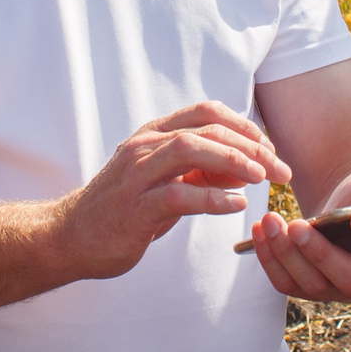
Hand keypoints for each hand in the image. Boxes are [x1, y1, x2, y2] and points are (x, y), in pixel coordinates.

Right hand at [48, 102, 294, 282]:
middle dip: (250, 146)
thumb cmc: (123, 211)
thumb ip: (202, 174)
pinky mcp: (134, 208)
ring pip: (191, 150)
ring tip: (260, 177)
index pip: (207, 113)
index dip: (245, 126)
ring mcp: (136, 175)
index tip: (270, 149)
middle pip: (206, 129)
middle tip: (280, 169)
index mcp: (154, 135)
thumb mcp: (167, 185)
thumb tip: (246, 170)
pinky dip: (212, 199)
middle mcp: (145, 147)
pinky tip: (236, 206)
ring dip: (232, 161)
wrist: (70, 237)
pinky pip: (178, 195)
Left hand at [247, 162, 350, 303]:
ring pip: (310, 283)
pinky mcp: (310, 287)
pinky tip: (257, 231)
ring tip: (268, 220)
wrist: (350, 213)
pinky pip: (287, 283)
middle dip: (317, 254)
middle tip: (294, 225)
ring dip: (286, 255)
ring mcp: (338, 287)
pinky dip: (269, 260)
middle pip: (345, 276)